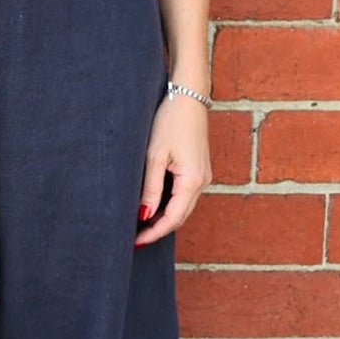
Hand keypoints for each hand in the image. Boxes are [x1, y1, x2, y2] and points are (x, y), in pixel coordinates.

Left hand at [135, 91, 210, 244]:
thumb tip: (145, 216)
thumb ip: (150, 188)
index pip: (173, 218)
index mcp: (193, 181)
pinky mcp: (200, 169)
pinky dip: (170, 204)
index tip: (136, 242)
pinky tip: (154, 206)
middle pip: (180, 216)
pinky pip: (185, 195)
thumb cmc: (170, 121)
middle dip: (159, 229)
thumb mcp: (154, 156)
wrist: (188, 96)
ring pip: (183, 207)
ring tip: (141, 225)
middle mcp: (203, 182)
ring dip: (164, 218)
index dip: (154, 233)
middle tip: (135, 238)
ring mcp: (203, 176)